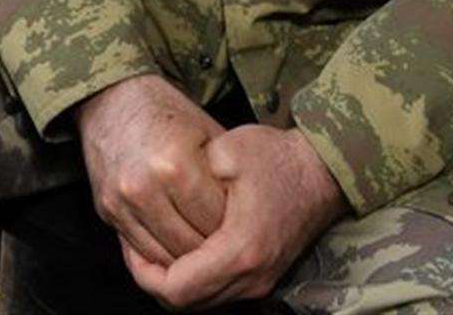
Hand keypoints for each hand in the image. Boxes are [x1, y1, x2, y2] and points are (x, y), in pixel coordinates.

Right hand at [76, 74, 227, 265]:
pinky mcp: (107, 210)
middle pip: (192, 244)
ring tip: (207, 251)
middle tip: (229, 245)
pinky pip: (141, 250)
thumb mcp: (207, 134)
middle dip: (214, 249)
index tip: (244, 228)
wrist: (112, 99)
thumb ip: (225, 178)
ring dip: (189, 258)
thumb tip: (250, 218)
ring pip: (166, 256)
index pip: (216, 222)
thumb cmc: (165, 113)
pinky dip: (162, 255)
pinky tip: (178, 247)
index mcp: (175, 164)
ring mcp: (122, 202)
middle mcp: (145, 187)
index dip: (235, 228)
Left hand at [119, 125, 346, 309]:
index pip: (177, 287)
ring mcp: (260, 282)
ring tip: (153, 248)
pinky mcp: (263, 277)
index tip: (130, 244)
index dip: (143, 272)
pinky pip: (217, 293)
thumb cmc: (275, 157)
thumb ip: (190, 179)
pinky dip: (194, 279)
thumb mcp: (226, 153)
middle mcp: (252, 277)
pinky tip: (181, 249)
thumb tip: (157, 200)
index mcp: (240, 249)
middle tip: (135, 249)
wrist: (322, 172)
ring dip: (174, 281)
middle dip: (154, 280)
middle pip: (186, 303)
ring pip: (202, 302)